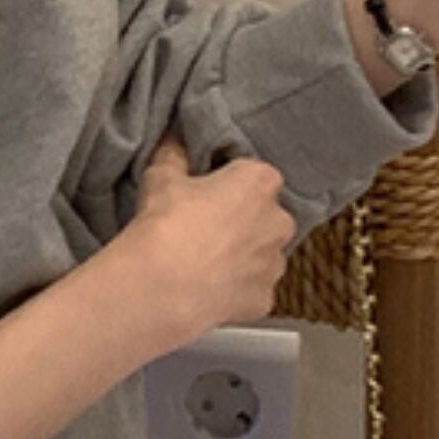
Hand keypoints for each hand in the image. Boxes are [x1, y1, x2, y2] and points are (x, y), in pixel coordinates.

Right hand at [123, 136, 297, 336]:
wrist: (161, 288)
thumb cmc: (165, 225)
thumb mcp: (161, 177)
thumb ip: (175, 153)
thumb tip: (176, 139)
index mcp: (259, 183)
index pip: (253, 173)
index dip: (229, 181)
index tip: (206, 190)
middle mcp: (278, 221)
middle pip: (264, 215)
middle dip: (242, 219)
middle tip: (203, 226)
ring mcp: (274, 264)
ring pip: (262, 254)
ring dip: (242, 255)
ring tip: (203, 261)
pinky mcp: (264, 300)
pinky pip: (252, 289)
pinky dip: (235, 289)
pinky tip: (208, 288)